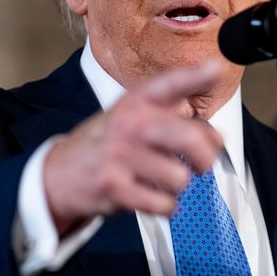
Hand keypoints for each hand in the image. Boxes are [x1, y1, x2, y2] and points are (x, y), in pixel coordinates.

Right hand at [42, 60, 223, 235]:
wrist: (59, 174)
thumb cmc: (105, 145)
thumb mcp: (133, 119)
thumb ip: (174, 120)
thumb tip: (217, 138)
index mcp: (135, 102)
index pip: (168, 84)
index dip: (194, 75)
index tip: (215, 68)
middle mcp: (129, 124)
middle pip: (188, 139)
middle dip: (206, 157)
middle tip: (203, 164)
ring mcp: (120, 155)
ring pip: (179, 178)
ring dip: (178, 186)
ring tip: (161, 181)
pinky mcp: (114, 186)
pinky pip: (163, 203)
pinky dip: (165, 206)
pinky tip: (152, 198)